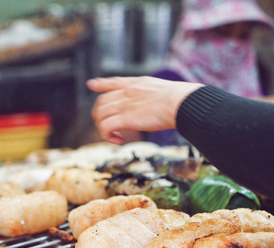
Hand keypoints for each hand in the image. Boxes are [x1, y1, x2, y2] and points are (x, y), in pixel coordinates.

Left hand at [88, 76, 203, 144]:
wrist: (182, 103)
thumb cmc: (182, 101)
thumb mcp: (166, 91)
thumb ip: (156, 96)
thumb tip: (167, 105)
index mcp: (136, 84)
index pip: (114, 82)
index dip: (101, 84)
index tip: (91, 85)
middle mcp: (127, 92)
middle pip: (101, 102)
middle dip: (100, 116)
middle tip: (110, 129)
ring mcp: (124, 104)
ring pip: (99, 115)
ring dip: (103, 128)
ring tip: (114, 137)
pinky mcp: (124, 117)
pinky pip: (105, 127)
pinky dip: (107, 136)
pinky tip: (119, 141)